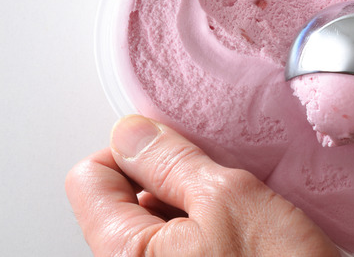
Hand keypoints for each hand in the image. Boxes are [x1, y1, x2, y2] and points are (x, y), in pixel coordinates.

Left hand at [66, 115, 338, 256]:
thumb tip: (130, 133)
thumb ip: (170, 162)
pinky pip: (184, 237)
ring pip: (159, 215)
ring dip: (196, 197)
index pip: (90, 179)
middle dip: (170, 176)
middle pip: (123, 196)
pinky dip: (210, 219)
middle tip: (218, 182)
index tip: (174, 150)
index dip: (133, 151)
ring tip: (240, 208)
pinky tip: (245, 227)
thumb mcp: (227, 198)